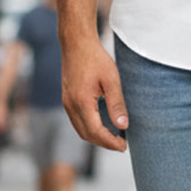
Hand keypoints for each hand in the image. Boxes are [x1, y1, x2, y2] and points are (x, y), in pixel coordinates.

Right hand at [62, 35, 128, 153]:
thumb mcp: (111, 80)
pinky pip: (77, 120)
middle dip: (104, 143)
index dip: (110, 142)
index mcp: (81, 102)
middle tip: (121, 144)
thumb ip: (116, 104)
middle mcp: (70, 105)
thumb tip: (123, 126)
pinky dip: (89, 127)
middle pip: (86, 134)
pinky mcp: (66, 99)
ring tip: (114, 137)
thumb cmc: (95, 58)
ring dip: (96, 137)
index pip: (95, 132)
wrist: (76, 43)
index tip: (123, 146)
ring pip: (80, 129)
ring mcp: (66, 102)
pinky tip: (102, 124)